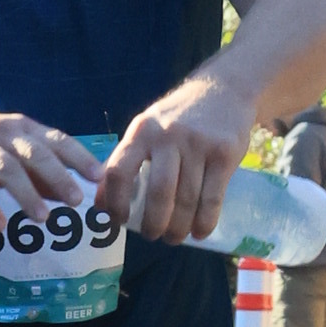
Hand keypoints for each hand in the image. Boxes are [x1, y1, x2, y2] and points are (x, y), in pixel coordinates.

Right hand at [0, 109, 107, 233]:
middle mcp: (2, 131)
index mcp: (21, 127)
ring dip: (26, 193)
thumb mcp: (10, 153)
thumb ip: (37, 172)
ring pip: (6, 168)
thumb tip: (71, 195)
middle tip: (75, 200)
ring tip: (42, 218)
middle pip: (34, 152)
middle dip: (57, 175)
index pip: (56, 139)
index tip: (99, 177)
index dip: (78, 157)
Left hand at [100, 74, 257, 243]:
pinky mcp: (224, 153)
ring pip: (187, 199)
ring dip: (180, 227)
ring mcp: (198, 144)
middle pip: (158, 193)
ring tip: (175, 237)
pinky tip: (199, 232)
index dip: (116, 202)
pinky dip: (205, 221)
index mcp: (142, 131)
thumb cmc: (178, 117)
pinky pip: (212, 197)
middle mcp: (168, 136)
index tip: (119, 222)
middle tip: (153, 237)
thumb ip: (126, 160)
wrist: (224, 89)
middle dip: (154, 223)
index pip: (119, 171)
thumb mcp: (148, 129)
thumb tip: (101, 202)